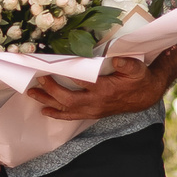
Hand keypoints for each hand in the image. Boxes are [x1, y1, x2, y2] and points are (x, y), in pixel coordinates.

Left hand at [21, 39, 176, 121]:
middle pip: (69, 99)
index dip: (68, 76)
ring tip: (31, 93)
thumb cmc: (138, 79)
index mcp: (105, 89)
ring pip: (66, 109)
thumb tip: (115, 59)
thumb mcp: (137, 69)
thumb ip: (127, 65)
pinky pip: (71, 116)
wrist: (144, 96)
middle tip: (37, 79)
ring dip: (48, 101)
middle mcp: (96, 102)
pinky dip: (57, 114)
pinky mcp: (91, 113)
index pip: (83, 83)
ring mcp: (92, 110)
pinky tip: (44, 111)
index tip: (53, 67)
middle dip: (51, 90)